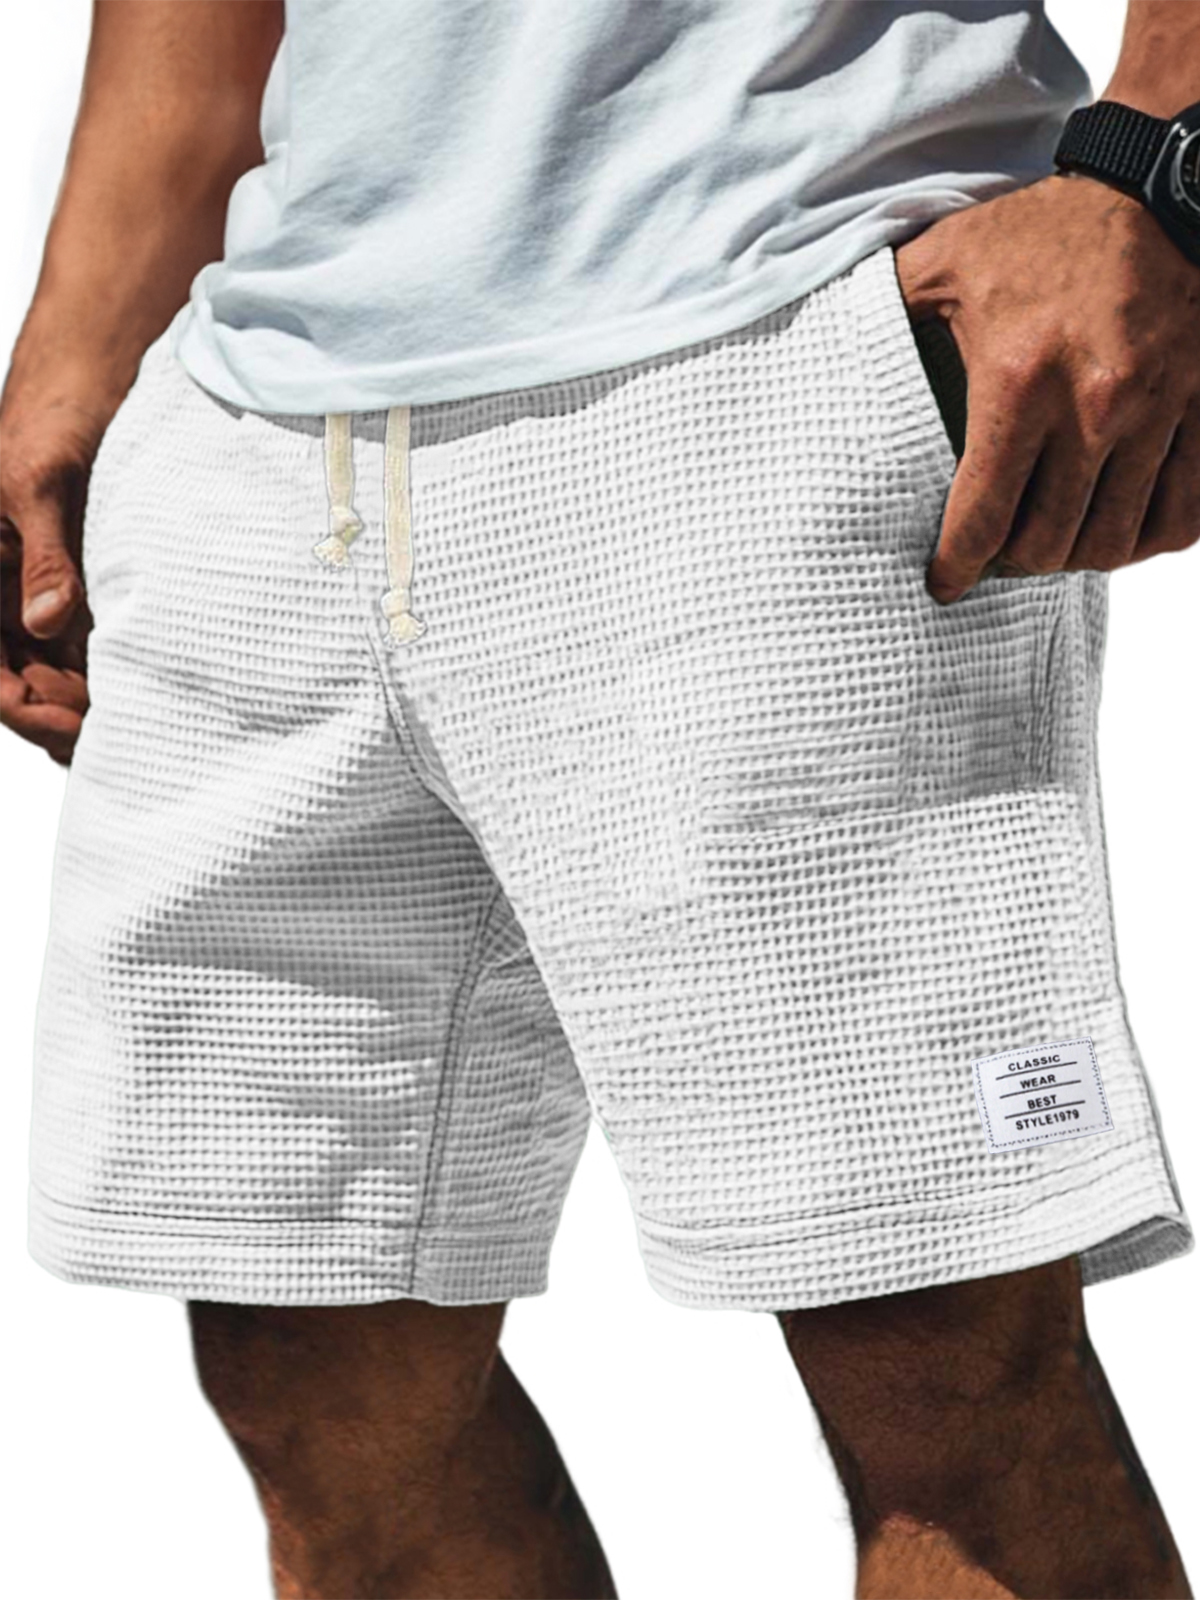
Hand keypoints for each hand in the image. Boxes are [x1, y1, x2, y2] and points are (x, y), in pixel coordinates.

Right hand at [0, 390, 102, 765]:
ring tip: (137, 723)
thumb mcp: (41, 484)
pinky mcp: (74, 586)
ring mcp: (35, 593)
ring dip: (88, 702)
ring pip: (54, 672)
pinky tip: (143, 691)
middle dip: (63, 717)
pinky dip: (108, 672)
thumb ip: (43, 556)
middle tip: (120, 737)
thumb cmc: (49, 419)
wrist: (90, 382)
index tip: (75, 727)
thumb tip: (47, 623)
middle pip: (22, 684)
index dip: (25, 709)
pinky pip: (83, 645)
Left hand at [893, 172, 1199, 602]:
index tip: (945, 582)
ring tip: (1055, 544)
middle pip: (1049, 543)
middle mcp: (1093, 409)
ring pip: (1116, 540)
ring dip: (1079, 556)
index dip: (957, 566)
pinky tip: (1121, 528)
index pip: (982, 518)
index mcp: (1018, 384)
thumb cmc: (1044, 228)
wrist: (1159, 186)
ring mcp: (1157, 413)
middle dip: (1015, 562)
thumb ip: (890, 311)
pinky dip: (1150, 536)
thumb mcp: (946, 261)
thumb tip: (828, 348)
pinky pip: (1185, 512)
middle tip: (999, 553)